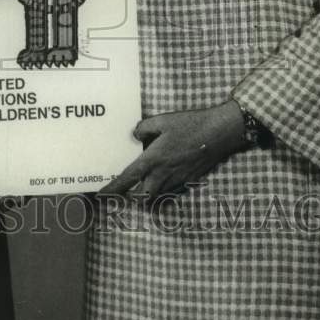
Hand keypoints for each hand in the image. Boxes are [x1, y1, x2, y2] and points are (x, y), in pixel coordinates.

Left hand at [100, 99, 245, 198]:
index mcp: (153, 160)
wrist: (219, 133)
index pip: (127, 179)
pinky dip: (161, 191)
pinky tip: (161, 180)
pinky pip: (170, 192)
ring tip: (138, 189)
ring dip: (146, 197)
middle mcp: (163, 174)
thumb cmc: (190, 125)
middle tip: (121, 194)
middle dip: (130, 199)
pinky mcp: (188, 180)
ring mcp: (177, 180)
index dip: (113, 189)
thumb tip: (135, 134)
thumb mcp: (162, 120)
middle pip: (141, 198)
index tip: (101, 196)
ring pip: (156, 197)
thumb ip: (144, 128)